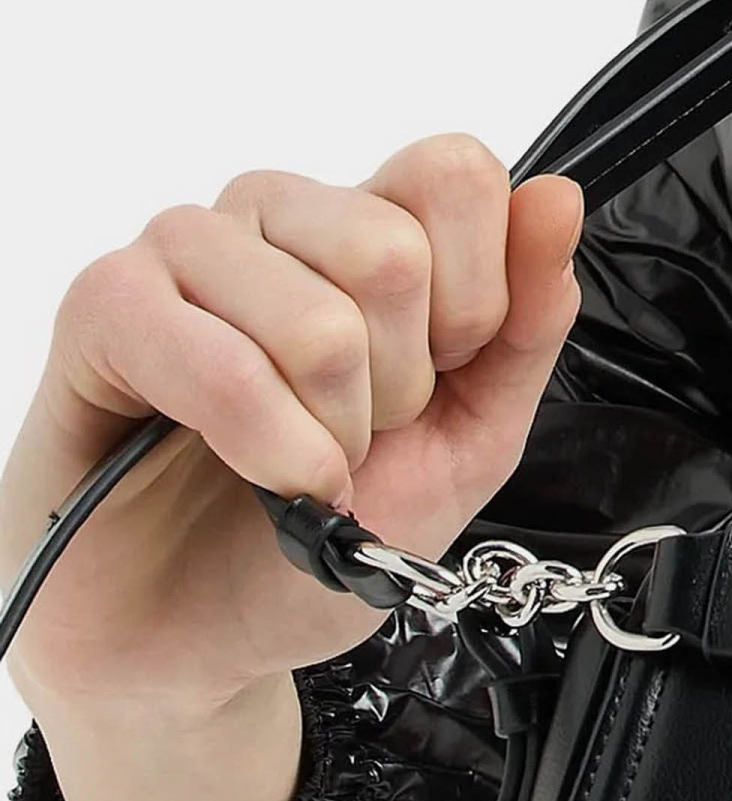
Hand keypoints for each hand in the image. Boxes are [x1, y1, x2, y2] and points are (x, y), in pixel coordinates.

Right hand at [0, 134, 584, 724]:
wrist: (208, 627)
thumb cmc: (329, 527)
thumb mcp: (470, 441)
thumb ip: (525, 327)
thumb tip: (556, 200)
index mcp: (371, 225)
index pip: (453, 173)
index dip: (477, 301)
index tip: (444, 377)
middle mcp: (279, 214)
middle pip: (393, 254)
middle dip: (398, 388)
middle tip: (358, 434)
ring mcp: (187, 248)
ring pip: (316, 323)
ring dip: (328, 433)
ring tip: (296, 458)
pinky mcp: (107, 305)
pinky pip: (217, 362)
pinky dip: (267, 449)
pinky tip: (260, 475)